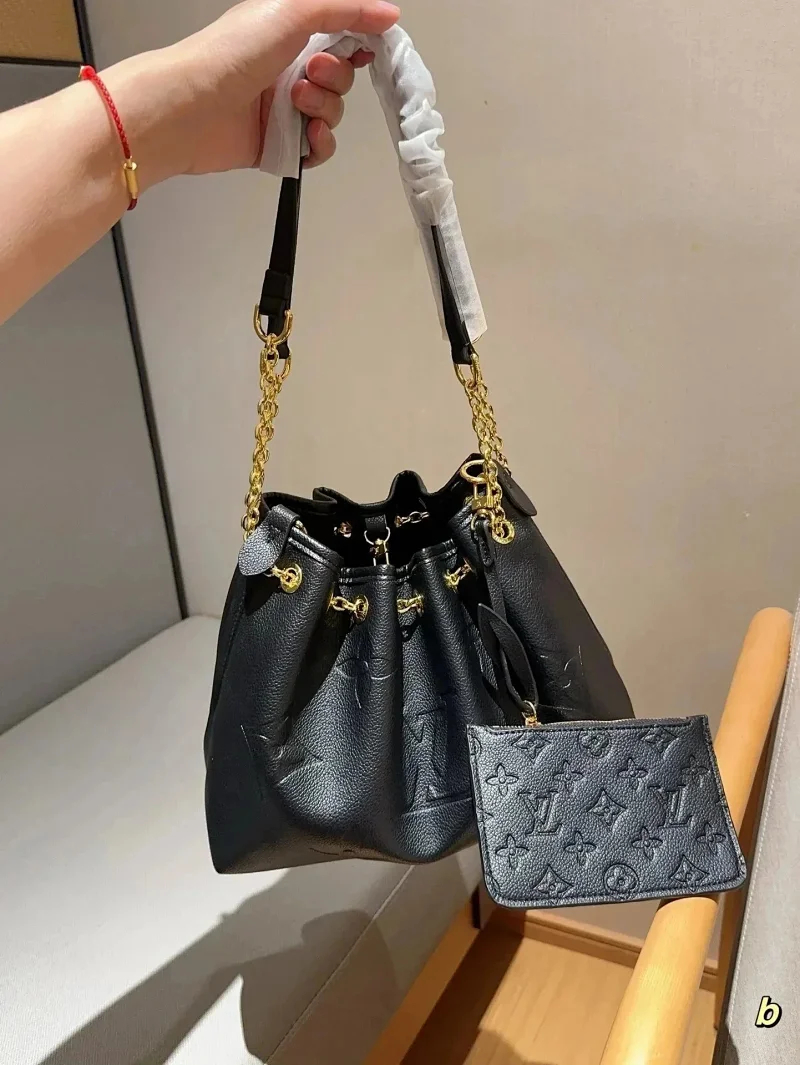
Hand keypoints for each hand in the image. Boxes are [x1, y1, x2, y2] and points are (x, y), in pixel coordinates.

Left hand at [102, 0, 400, 187]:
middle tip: (308, 74)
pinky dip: (320, 144)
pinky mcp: (280, 145)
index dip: (359, 44)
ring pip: (333, 114)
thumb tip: (387, 12)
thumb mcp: (293, 11)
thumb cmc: (228, 55)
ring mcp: (284, 108)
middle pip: (342, 78)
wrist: (191, 109)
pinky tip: (306, 135)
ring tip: (295, 104)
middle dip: (335, 78)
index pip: (342, 36)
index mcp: (290, 30)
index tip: (366, 49)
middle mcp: (287, 67)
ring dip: (324, 109)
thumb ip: (345, 10)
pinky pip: (320, 149)